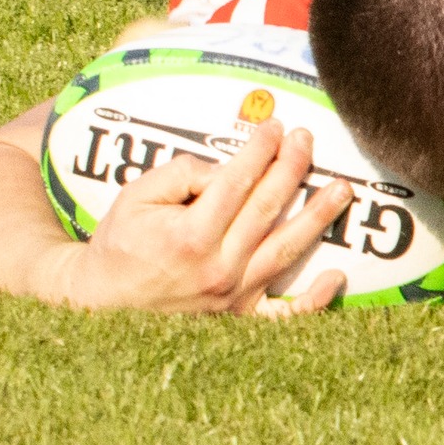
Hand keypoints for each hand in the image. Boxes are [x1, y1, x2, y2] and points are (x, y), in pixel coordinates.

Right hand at [82, 119, 351, 315]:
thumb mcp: (137, 197)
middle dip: (291, 169)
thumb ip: (182, 175)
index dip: (260, 151)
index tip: (276, 127)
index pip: (237, 183)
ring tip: (343, 189)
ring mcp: (232, 296)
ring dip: (318, 218)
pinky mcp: (238, 317)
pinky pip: (284, 315)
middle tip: (307, 140)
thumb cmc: (121, 244)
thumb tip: (227, 169)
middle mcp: (218, 268)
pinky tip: (337, 277)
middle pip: (266, 209)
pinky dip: (314, 300)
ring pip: (285, 251)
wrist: (100, 302)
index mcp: (190, 236)